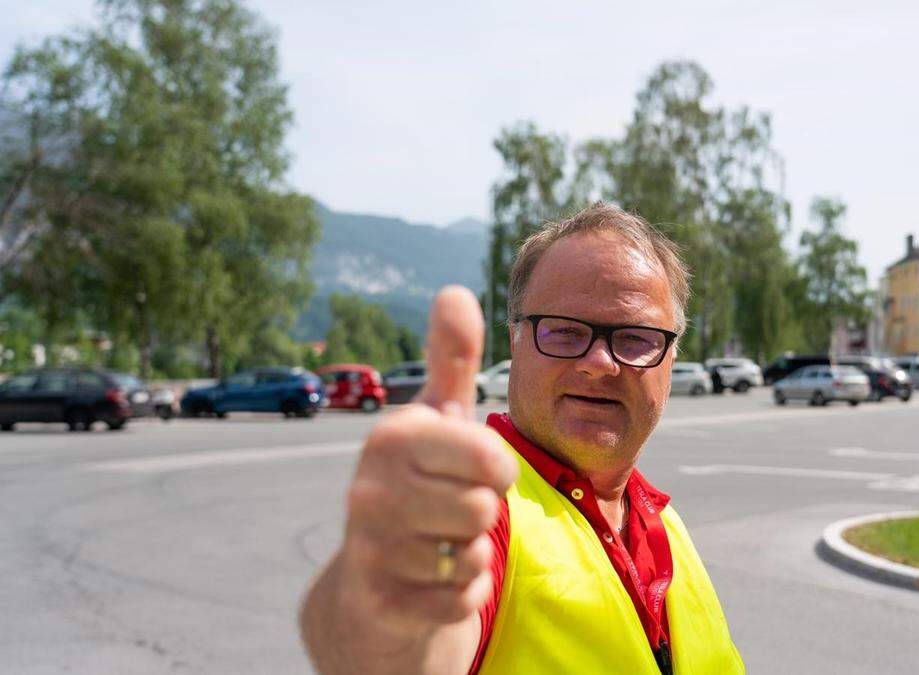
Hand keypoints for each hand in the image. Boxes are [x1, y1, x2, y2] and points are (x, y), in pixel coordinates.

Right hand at [302, 286, 517, 673]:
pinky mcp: (379, 600)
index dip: (495, 470)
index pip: (490, 458)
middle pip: (484, 509)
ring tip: (441, 541)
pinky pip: (461, 601)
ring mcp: (370, 547)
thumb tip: (455, 291)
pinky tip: (433, 580)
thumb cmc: (420, 485)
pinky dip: (462, 595)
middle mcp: (369, 489)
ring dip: (472, 554)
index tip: (471, 469)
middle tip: (452, 509)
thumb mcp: (436, 421)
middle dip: (483, 513)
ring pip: (473, 555)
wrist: (373, 579)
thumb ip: (450, 361)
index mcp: (392, 438)